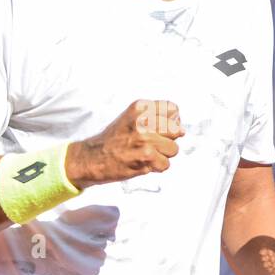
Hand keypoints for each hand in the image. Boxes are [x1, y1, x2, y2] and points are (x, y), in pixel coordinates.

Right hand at [66, 99, 184, 188]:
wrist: (91, 158)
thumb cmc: (113, 140)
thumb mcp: (131, 118)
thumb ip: (156, 119)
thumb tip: (182, 130)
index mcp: (140, 107)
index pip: (173, 110)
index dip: (172, 121)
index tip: (161, 129)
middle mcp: (143, 120)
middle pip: (176, 130)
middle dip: (168, 140)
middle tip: (151, 145)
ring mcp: (145, 138)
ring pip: (173, 149)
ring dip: (162, 156)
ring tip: (145, 154)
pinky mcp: (146, 156)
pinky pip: (166, 164)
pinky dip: (156, 168)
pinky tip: (142, 163)